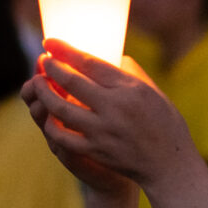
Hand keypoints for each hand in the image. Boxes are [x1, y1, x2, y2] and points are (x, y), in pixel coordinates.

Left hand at [21, 40, 197, 193]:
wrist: (169, 165)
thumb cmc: (165, 124)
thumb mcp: (154, 91)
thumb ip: (131, 73)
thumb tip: (114, 56)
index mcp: (130, 89)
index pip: (90, 63)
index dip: (66, 51)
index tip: (51, 42)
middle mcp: (114, 108)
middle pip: (71, 82)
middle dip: (51, 68)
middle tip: (42, 60)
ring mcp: (103, 131)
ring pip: (61, 109)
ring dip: (45, 93)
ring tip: (38, 84)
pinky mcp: (95, 151)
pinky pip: (63, 137)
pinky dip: (51, 124)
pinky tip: (47, 115)